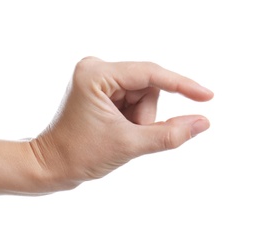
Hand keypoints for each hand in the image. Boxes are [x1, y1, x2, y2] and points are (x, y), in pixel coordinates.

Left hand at [30, 57, 213, 190]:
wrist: (51, 166)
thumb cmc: (78, 155)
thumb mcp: (128, 145)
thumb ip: (169, 134)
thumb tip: (202, 122)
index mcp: (96, 74)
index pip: (150, 74)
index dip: (182, 85)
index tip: (207, 96)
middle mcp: (95, 69)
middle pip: (147, 86)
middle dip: (145, 115)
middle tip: (126, 134)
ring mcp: (97, 79)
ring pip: (143, 95)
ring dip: (139, 120)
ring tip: (117, 134)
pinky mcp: (100, 90)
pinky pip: (133, 101)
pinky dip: (133, 120)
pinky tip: (114, 131)